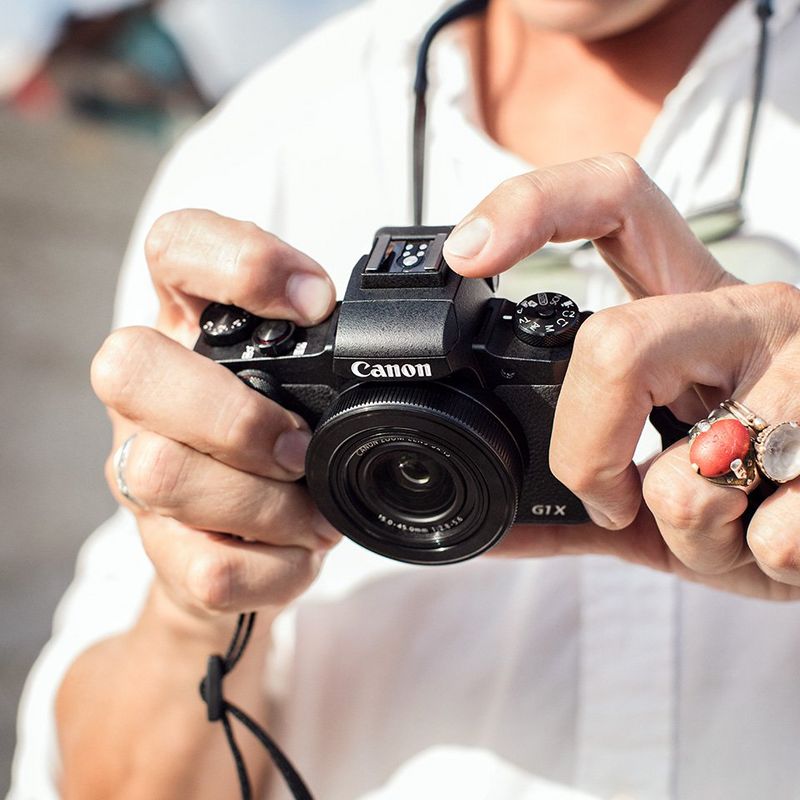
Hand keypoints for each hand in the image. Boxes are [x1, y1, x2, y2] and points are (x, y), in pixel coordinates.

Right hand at [92, 210, 340, 634]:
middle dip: (235, 413)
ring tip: (313, 513)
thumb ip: (328, 358)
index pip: (174, 248)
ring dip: (266, 504)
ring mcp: (139, 473)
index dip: (239, 262)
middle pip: (128, 364)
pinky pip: (210, 567)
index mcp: (190, 330)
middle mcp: (148, 396)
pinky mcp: (161, 551)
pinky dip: (277, 567)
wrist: (241, 554)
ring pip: (162, 474)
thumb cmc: (280, 452)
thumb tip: (389, 349)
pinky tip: (297, 551)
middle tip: (300, 446)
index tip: (316, 303)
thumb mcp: (307, 386)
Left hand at [443, 154, 799, 599]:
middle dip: (586, 457)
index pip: (615, 202)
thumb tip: (490, 527)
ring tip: (736, 527)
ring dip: (697, 539)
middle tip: (611, 501)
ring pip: (689, 477)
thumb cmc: (752, 499)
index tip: (469, 254)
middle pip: (614, 347)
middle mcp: (752, 314)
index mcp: (693, 308)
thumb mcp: (657, 491)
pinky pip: (770, 536)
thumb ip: (578, 501)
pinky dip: (757, 564)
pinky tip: (782, 539)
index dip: (532, 208)